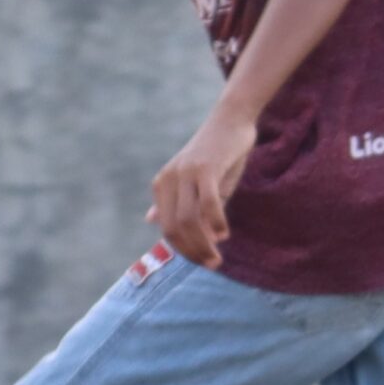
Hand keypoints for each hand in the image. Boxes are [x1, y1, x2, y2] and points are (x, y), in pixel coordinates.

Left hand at [148, 104, 257, 268]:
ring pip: (189, 220)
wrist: (230, 120)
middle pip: (175, 228)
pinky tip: (224, 233)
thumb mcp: (195, 183)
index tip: (203, 261)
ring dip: (204, 244)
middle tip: (212, 264)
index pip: (167, 228)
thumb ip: (179, 204)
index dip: (184, 249)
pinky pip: (208, 204)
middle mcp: (169, 179)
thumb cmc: (216, 155)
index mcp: (162, 185)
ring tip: (218, 256)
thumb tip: (153, 223)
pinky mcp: (205, 168)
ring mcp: (186, 173)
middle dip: (193, 251)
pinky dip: (216, 223)